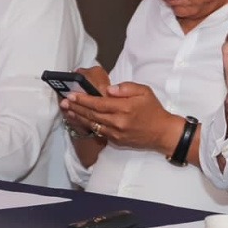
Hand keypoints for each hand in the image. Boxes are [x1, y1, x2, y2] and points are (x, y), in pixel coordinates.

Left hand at [62, 81, 181, 155]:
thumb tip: (109, 90)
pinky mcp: (116, 140)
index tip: (72, 95)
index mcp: (125, 108)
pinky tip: (81, 120)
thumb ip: (126, 88)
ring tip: (67, 110)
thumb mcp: (145, 92)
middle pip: (92, 114)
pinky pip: (98, 131)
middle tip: (64, 101)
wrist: (162, 132)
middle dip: (77, 107)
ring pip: (92, 124)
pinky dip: (87, 125)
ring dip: (78, 117)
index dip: (84, 99)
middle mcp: (118, 121)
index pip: (99, 103)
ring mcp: (116, 133)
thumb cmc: (153, 110)